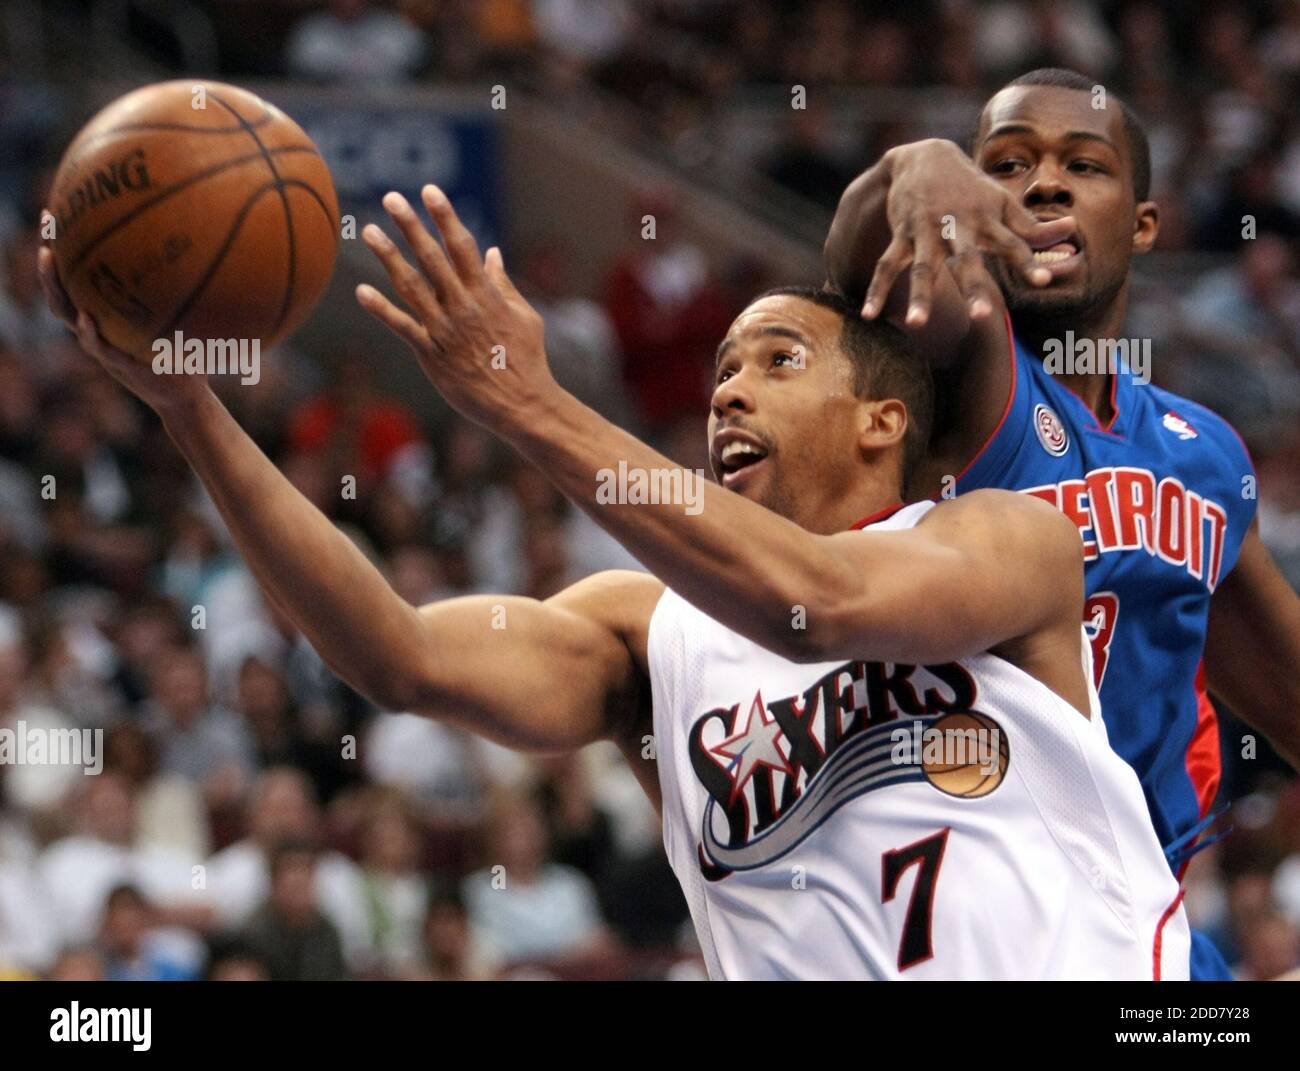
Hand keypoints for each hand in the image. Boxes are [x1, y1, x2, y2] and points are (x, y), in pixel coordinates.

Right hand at [36, 246, 210, 415]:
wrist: (187, 399)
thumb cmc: (184, 359)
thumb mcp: (180, 324)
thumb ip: (178, 299)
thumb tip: (202, 261)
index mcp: (108, 321)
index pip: (78, 285)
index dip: (65, 259)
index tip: (56, 226)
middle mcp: (99, 331)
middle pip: (62, 296)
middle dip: (50, 267)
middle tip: (45, 237)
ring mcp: (104, 348)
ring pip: (68, 317)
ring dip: (56, 291)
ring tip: (51, 263)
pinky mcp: (119, 366)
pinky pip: (98, 347)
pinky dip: (90, 333)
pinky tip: (87, 316)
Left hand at [356, 185, 556, 430]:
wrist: (522, 403)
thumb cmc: (527, 360)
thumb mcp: (525, 316)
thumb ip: (504, 283)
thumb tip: (494, 253)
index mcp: (487, 294)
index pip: (463, 246)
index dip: (445, 216)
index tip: (429, 191)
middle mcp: (463, 306)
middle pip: (433, 258)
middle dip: (411, 226)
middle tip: (391, 198)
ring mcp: (445, 329)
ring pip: (412, 286)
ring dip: (389, 257)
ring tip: (369, 231)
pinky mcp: (432, 354)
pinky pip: (402, 327)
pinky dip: (381, 309)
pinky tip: (361, 291)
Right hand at [862, 139, 1075, 325]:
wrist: (923, 156)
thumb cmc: (969, 187)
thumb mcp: (1001, 202)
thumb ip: (1031, 225)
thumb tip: (1070, 230)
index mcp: (987, 220)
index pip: (1013, 243)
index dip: (1027, 260)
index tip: (1044, 280)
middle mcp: (957, 226)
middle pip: (968, 262)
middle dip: (975, 288)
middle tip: (984, 317)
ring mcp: (926, 231)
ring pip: (922, 268)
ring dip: (919, 296)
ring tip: (916, 324)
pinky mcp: (901, 234)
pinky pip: (887, 266)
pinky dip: (876, 290)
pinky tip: (868, 315)